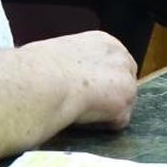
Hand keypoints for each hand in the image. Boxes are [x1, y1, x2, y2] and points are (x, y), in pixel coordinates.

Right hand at [23, 31, 138, 129]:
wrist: (42, 80)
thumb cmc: (40, 67)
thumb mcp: (62, 52)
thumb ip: (78, 61)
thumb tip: (71, 74)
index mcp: (104, 41)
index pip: (114, 63)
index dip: (101, 79)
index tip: (87, 88)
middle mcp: (121, 57)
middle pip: (125, 82)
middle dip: (110, 94)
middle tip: (86, 103)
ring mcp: (126, 81)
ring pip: (122, 103)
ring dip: (104, 110)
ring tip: (78, 107)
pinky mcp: (123, 105)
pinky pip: (116, 123)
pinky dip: (100, 125)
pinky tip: (81, 116)